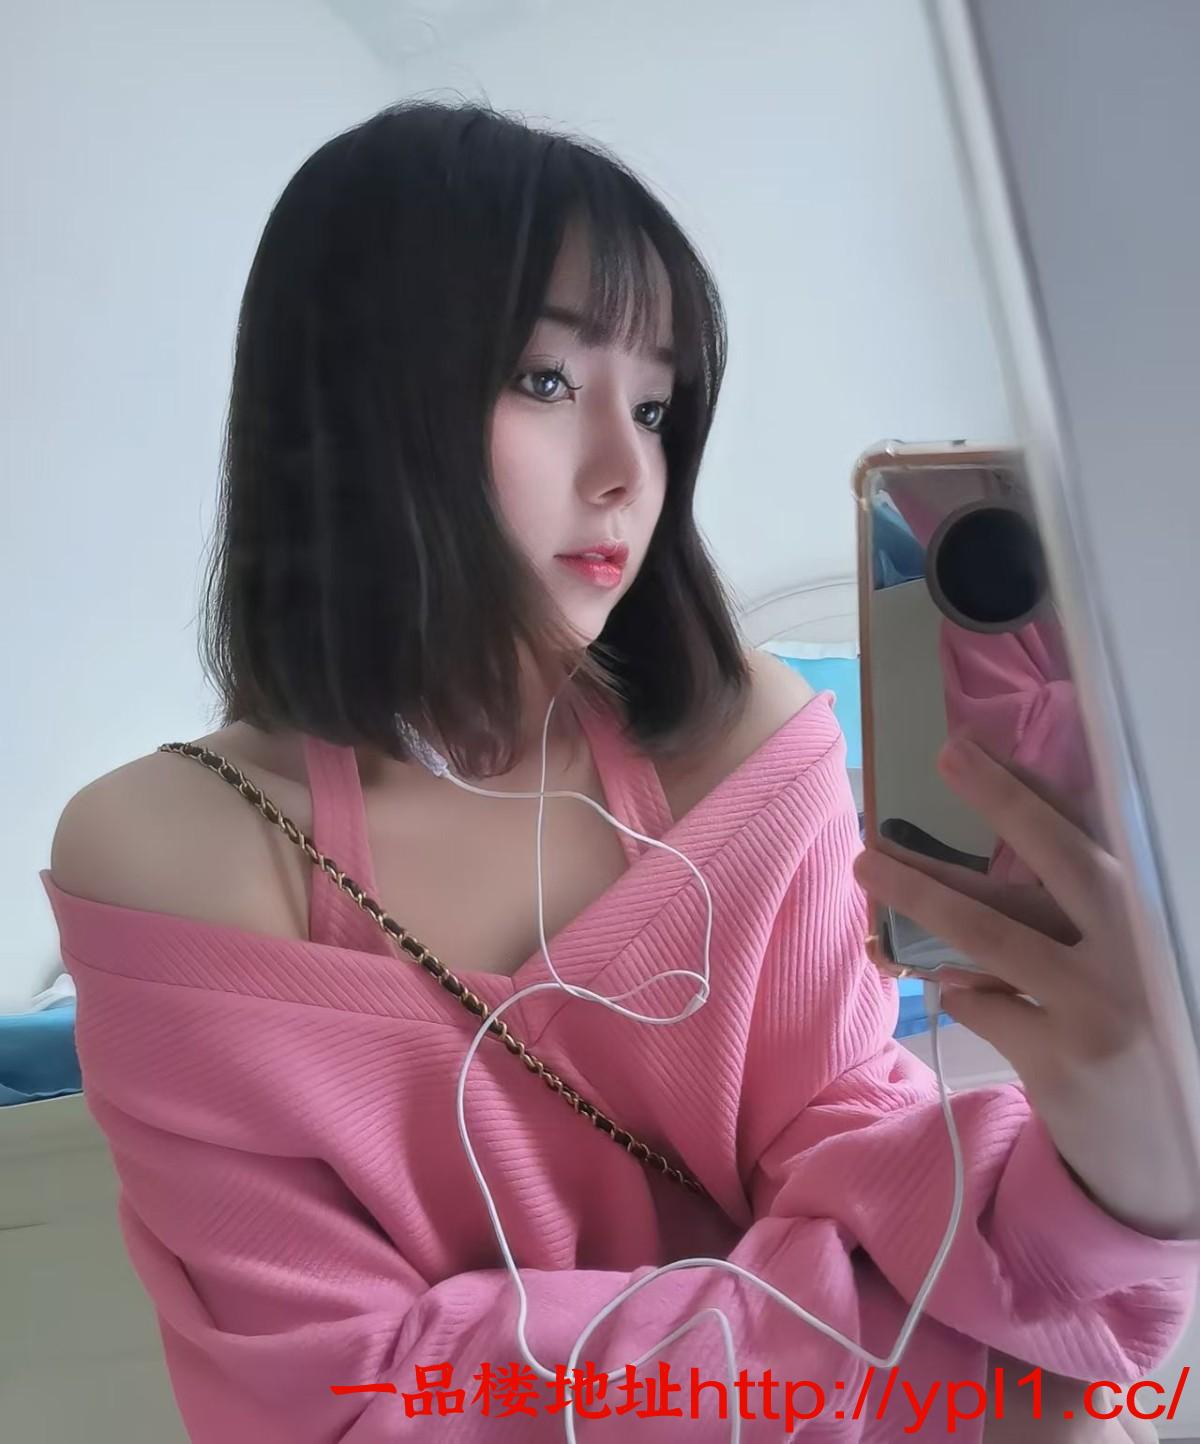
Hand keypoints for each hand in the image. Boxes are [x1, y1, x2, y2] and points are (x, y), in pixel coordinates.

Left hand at [853, 737, 1199, 1240]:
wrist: (1167, 1147)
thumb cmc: (1133, 1028)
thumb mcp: (1120, 958)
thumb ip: (1069, 909)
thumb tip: (976, 842)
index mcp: (1151, 914)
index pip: (1091, 832)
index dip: (1029, 785)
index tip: (970, 746)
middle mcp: (1139, 948)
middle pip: (1058, 859)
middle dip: (998, 802)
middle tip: (943, 757)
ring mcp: (1104, 1005)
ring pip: (994, 933)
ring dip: (921, 895)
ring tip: (867, 865)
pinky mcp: (1064, 1060)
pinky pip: (980, 1003)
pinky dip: (956, 990)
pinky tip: (952, 987)